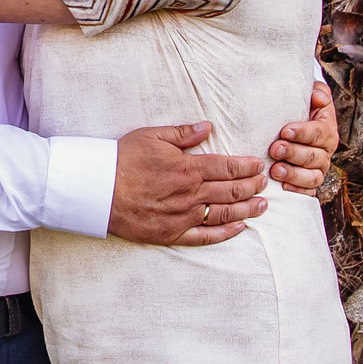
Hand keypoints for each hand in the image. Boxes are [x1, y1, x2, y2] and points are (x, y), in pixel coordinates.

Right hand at [109, 122, 269, 245]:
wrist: (97, 190)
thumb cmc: (122, 159)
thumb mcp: (152, 136)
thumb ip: (184, 133)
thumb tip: (208, 127)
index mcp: (188, 167)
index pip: (228, 167)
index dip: (247, 167)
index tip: (259, 166)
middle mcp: (191, 193)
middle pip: (232, 191)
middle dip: (253, 186)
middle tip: (265, 183)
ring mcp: (183, 216)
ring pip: (225, 214)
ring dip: (247, 209)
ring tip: (262, 205)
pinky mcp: (173, 234)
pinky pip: (206, 237)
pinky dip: (226, 233)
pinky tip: (240, 228)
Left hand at [268, 81, 337, 195]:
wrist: (293, 123)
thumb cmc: (300, 108)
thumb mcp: (310, 95)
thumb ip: (317, 92)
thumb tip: (318, 98)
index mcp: (326, 130)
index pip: (318, 133)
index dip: (303, 133)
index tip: (285, 131)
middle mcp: (325, 152)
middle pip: (314, 157)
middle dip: (294, 153)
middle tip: (275, 149)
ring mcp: (318, 169)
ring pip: (313, 177)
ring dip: (294, 174)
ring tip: (275, 170)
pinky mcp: (309, 184)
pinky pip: (308, 192)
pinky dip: (297, 191)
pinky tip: (282, 186)